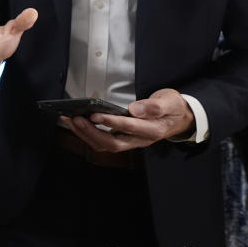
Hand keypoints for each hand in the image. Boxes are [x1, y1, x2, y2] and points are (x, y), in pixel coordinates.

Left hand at [63, 88, 194, 151]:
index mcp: (152, 130)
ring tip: (70, 120)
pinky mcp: (122, 139)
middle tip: (76, 118)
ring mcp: (130, 142)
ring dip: (85, 134)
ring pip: (105, 145)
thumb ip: (155, 106)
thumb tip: (135, 109)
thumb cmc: (172, 108)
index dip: (110, 122)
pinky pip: (102, 141)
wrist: (177, 118)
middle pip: (112, 143)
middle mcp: (139, 140)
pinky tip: (76, 124)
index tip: (94, 115)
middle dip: (92, 132)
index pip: (128, 128)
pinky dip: (87, 133)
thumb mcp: (170, 102)